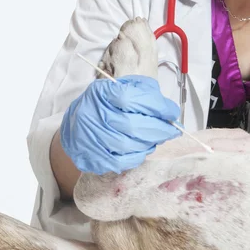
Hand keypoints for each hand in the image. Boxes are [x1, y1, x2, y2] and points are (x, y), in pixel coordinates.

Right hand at [60, 75, 181, 174]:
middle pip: (132, 125)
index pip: (130, 98)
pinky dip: (138, 156)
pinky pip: (122, 162)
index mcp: (101, 92)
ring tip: (156, 138)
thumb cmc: (105, 104)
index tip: (171, 112)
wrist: (76, 126)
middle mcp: (92, 115)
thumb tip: (168, 110)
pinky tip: (143, 149)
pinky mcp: (93, 158)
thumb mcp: (122, 87)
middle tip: (172, 130)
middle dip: (159, 129)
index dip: (156, 106)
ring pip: (129, 145)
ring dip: (149, 143)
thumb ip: (145, 91)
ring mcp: (91, 139)